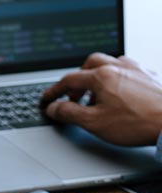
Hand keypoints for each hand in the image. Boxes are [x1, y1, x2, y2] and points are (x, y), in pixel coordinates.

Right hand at [39, 53, 161, 146]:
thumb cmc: (138, 122)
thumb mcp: (94, 122)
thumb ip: (69, 113)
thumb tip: (53, 108)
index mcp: (102, 76)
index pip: (69, 80)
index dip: (54, 91)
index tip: (48, 99)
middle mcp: (119, 67)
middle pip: (90, 65)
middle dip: (78, 79)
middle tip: (73, 96)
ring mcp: (137, 70)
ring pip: (110, 64)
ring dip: (98, 76)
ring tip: (97, 95)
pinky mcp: (151, 77)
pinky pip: (129, 70)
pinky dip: (117, 78)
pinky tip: (119, 92)